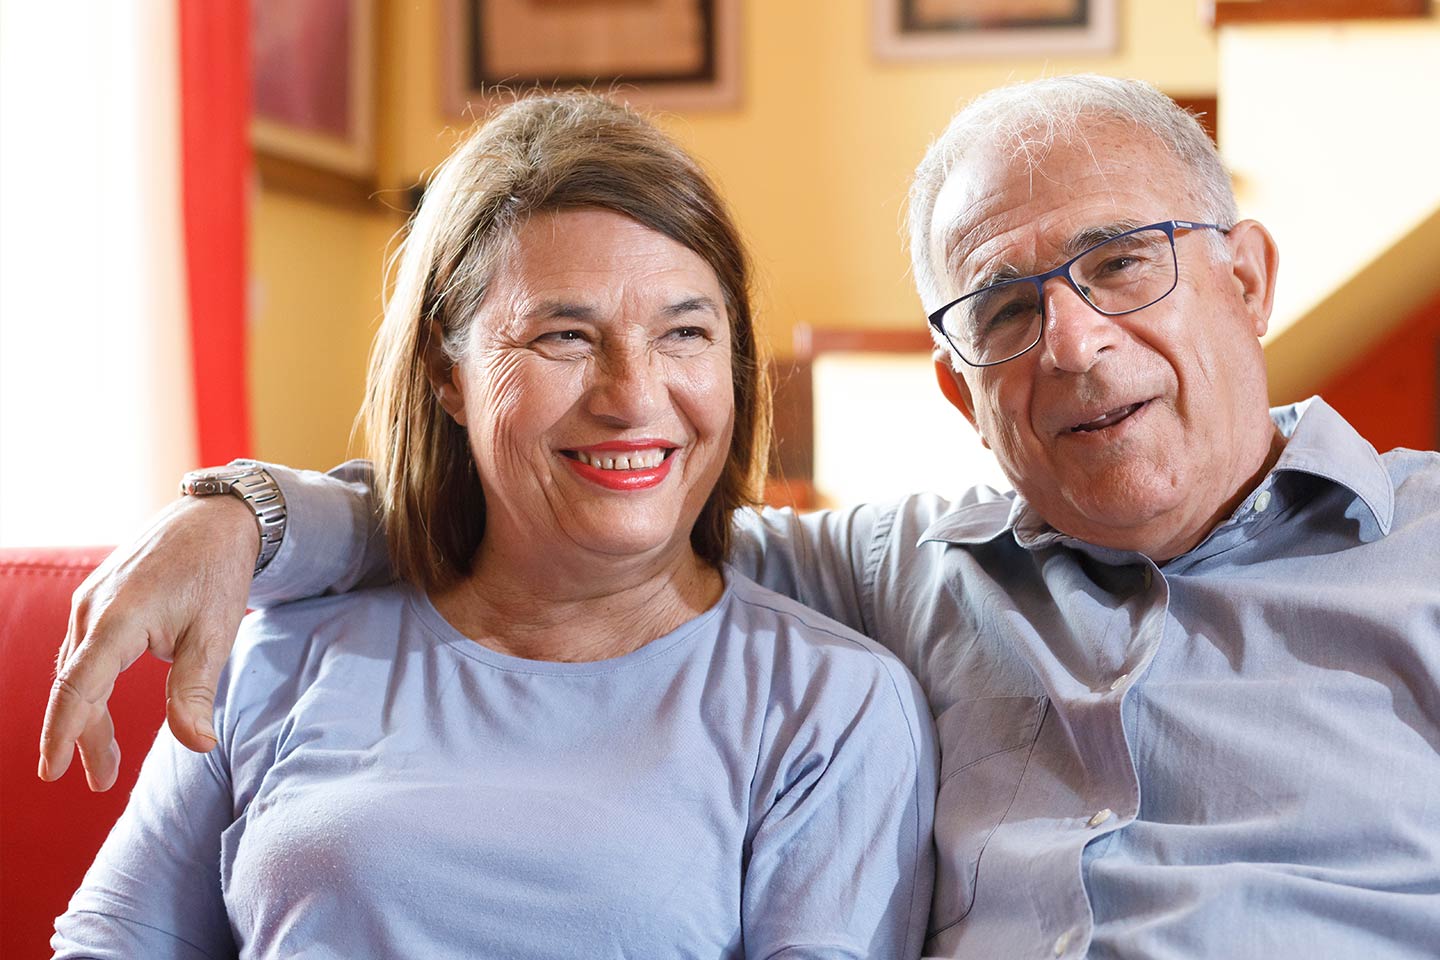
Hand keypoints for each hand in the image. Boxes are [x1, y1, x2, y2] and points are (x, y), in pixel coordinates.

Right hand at [38, 495, 258, 789]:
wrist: (215, 519)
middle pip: (75, 686)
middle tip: (102, 781)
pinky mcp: (97, 598)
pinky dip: (88, 686)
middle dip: (83, 737)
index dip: (63, 732)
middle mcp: (92, 609)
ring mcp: (90, 601)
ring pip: (77, 670)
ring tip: (104, 762)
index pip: (78, 686)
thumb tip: (199, 746)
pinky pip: (82, 651)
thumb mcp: (215, 634)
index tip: (54, 771)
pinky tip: (99, 709)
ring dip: (86, 715)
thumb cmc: (217, 573)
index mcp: (119, 618)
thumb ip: (195, 691)